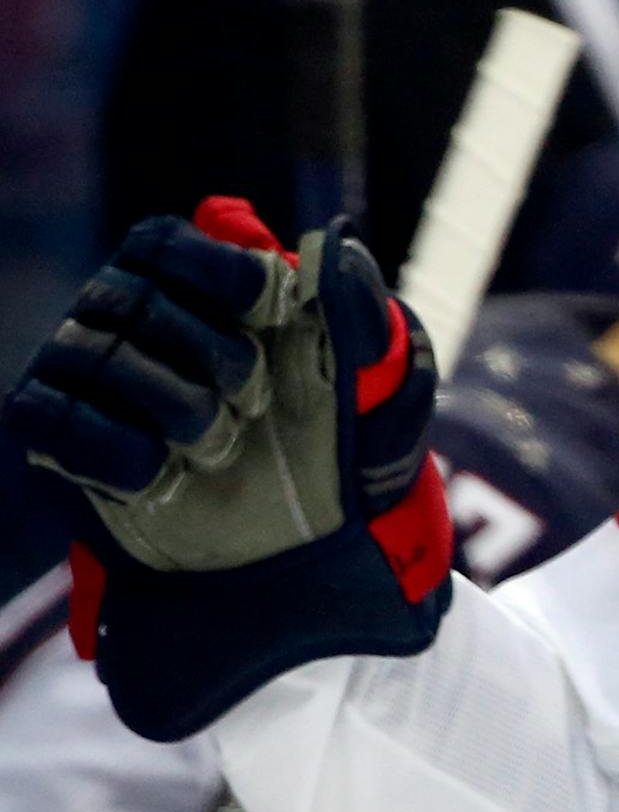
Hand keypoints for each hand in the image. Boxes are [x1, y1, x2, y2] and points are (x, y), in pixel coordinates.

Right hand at [3, 198, 452, 739]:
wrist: (304, 570)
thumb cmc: (343, 467)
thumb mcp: (377, 395)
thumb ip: (361, 315)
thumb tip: (333, 244)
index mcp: (205, 300)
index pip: (162, 242)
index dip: (211, 269)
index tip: (263, 306)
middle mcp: (137, 330)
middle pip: (127, 294)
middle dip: (208, 353)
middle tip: (252, 403)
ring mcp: (92, 385)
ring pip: (88, 352)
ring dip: (170, 403)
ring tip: (219, 448)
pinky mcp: (62, 445)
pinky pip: (50, 416)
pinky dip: (110, 445)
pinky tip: (158, 474)